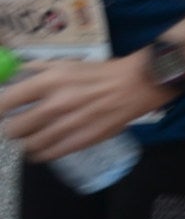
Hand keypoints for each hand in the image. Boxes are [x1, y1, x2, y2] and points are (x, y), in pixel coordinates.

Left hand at [0, 56, 163, 161]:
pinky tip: (43, 148)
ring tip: (30, 139)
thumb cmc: (100, 73)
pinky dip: (40, 154)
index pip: (7, 102)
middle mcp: (56, 103)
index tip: (1, 114)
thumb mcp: (67, 64)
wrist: (136, 85)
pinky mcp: (81, 140)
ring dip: (26, 143)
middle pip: (14, 128)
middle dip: (12, 129)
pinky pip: (49, 155)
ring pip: (29, 145)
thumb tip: (14, 76)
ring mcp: (69, 125)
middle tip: (17, 128)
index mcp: (51, 81)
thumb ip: (38, 70)